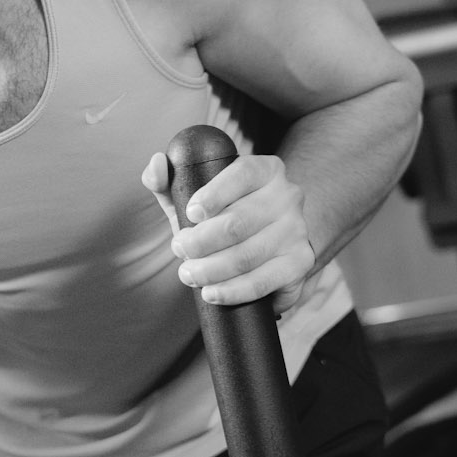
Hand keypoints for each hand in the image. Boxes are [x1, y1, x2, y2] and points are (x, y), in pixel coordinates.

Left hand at [143, 151, 315, 312]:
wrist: (271, 243)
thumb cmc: (224, 216)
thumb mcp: (196, 197)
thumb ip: (169, 182)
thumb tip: (157, 164)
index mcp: (265, 170)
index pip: (241, 174)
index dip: (213, 195)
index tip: (191, 213)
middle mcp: (287, 196)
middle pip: (237, 222)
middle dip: (199, 242)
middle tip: (180, 250)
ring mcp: (296, 230)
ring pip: (246, 256)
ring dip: (209, 270)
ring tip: (189, 274)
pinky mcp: (300, 262)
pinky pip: (262, 281)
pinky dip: (232, 291)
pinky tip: (213, 292)